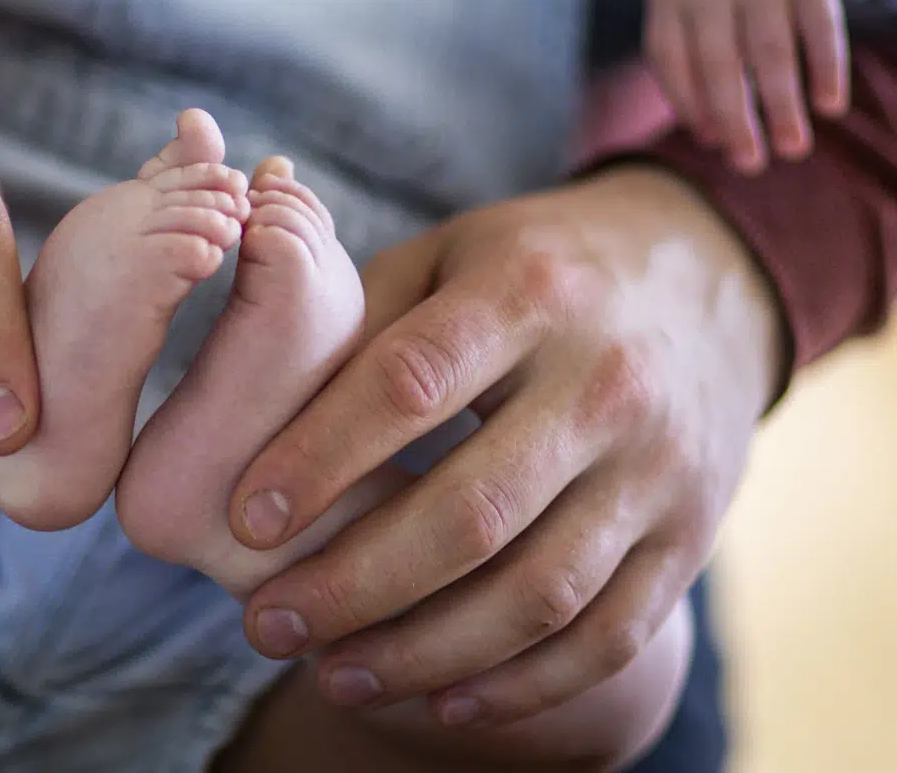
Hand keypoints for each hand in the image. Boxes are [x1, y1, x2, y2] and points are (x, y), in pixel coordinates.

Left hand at [226, 167, 782, 723]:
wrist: (707, 282)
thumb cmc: (537, 269)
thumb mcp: (450, 253)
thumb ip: (359, 317)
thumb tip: (247, 403)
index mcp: (527, 294)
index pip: (411, 383)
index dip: (322, 457)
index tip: (246, 519)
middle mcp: (604, 383)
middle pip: (472, 513)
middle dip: (354, 584)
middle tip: (264, 626)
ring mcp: (657, 468)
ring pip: (538, 594)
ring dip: (424, 653)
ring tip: (332, 678)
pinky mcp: (689, 535)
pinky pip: (609, 635)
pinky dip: (523, 685)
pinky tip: (442, 700)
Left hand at [645, 0, 846, 172]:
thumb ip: (681, 53)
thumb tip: (707, 133)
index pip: (668, 56)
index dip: (687, 102)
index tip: (711, 143)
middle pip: (717, 60)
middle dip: (733, 116)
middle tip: (749, 164)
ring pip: (769, 46)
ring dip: (782, 101)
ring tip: (793, 149)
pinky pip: (819, 20)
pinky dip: (825, 63)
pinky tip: (829, 104)